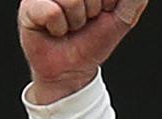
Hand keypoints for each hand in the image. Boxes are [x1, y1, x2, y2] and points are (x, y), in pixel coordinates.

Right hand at [18, 0, 149, 103]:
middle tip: (85, 20)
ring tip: (71, 25)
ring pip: (71, 0)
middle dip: (93, 12)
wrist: (72, 69)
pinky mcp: (29, 6)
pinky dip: (59, 27)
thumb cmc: (93, 41)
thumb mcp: (122, 19)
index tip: (103, 13)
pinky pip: (52, 12)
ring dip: (76, 21)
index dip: (108, 4)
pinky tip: (55, 30)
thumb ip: (132, 1)